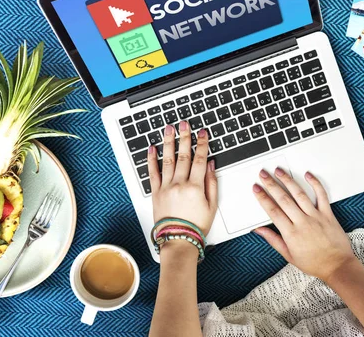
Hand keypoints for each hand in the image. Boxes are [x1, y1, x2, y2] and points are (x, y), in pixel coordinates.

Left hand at [148, 121, 217, 235]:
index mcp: (195, 187)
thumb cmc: (196, 226)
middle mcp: (180, 184)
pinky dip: (151, 159)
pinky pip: (152, 173)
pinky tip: (151, 148)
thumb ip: (211, 182)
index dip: (202, 144)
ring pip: (167, 160)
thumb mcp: (212, 205)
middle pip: (183, 155)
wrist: (178, 240)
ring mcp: (166, 187)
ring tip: (168, 129)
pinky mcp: (155, 192)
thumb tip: (210, 165)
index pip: (200, 159)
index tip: (202, 133)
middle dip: (184, 137)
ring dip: (168, 142)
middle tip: (184, 124)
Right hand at [252, 169, 356, 282]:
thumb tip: (259, 230)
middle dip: (271, 185)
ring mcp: (316, 217)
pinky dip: (315, 184)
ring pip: (299, 194)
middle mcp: (302, 222)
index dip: (263, 198)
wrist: (337, 266)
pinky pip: (321, 196)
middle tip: (263, 174)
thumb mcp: (288, 255)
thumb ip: (273, 240)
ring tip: (279, 171)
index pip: (273, 211)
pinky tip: (308, 175)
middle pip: (283, 199)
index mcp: (291, 234)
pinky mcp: (328, 214)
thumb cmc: (314, 263)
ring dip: (288, 180)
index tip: (256, 189)